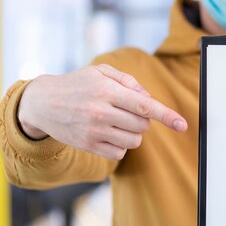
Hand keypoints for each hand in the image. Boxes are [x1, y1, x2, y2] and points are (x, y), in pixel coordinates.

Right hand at [18, 64, 187, 159]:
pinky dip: (121, 144)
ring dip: (133, 132)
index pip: (145, 106)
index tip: (183, 125)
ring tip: (116, 121)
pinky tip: (108, 133)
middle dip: (143, 119)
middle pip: (143, 125)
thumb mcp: (100, 72)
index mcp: (106, 91)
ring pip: (134, 141)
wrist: (42, 103)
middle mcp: (101, 112)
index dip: (167, 116)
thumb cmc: (78, 84)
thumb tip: (148, 99)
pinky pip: (120, 153)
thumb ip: (128, 82)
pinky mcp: (89, 147)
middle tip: (126, 110)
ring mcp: (94, 132)